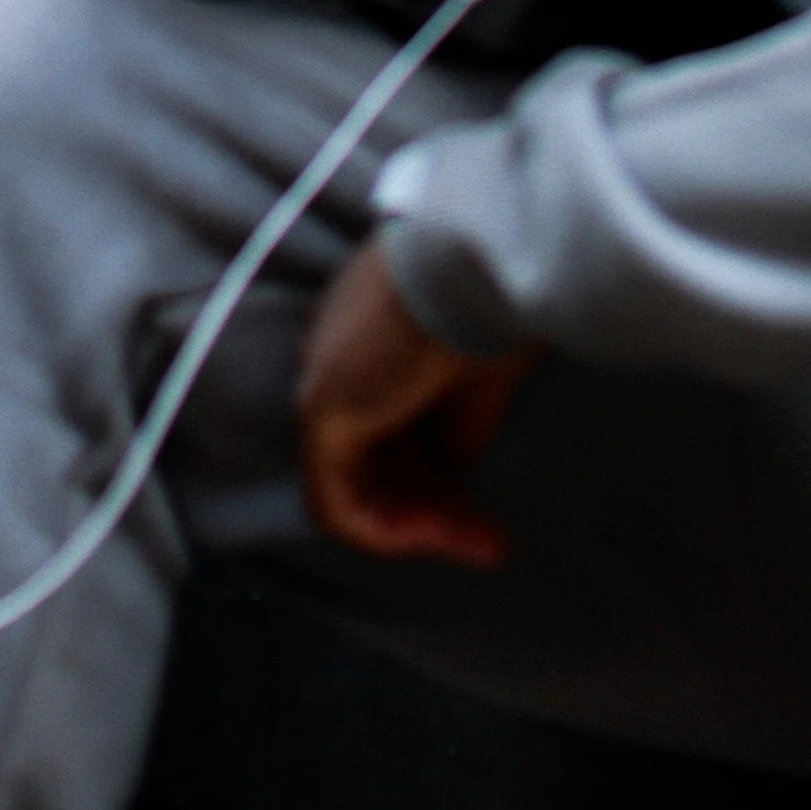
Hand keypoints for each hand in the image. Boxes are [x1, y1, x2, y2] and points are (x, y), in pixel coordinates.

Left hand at [297, 238, 531, 567]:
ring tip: (479, 543)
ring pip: (356, 484)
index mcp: (367, 332)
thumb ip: (451, 434)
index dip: (438, 479)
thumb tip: (445, 482)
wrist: (473, 266)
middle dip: (434, 511)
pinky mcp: (320, 409)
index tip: (486, 513)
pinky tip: (434, 535)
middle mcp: (334, 353)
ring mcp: (321, 379)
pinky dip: (384, 531)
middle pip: (375, 459)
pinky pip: (336, 499)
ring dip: (416, 526)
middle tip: (490, 542)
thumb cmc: (486, 306)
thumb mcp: (475, 385)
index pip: (391, 426)